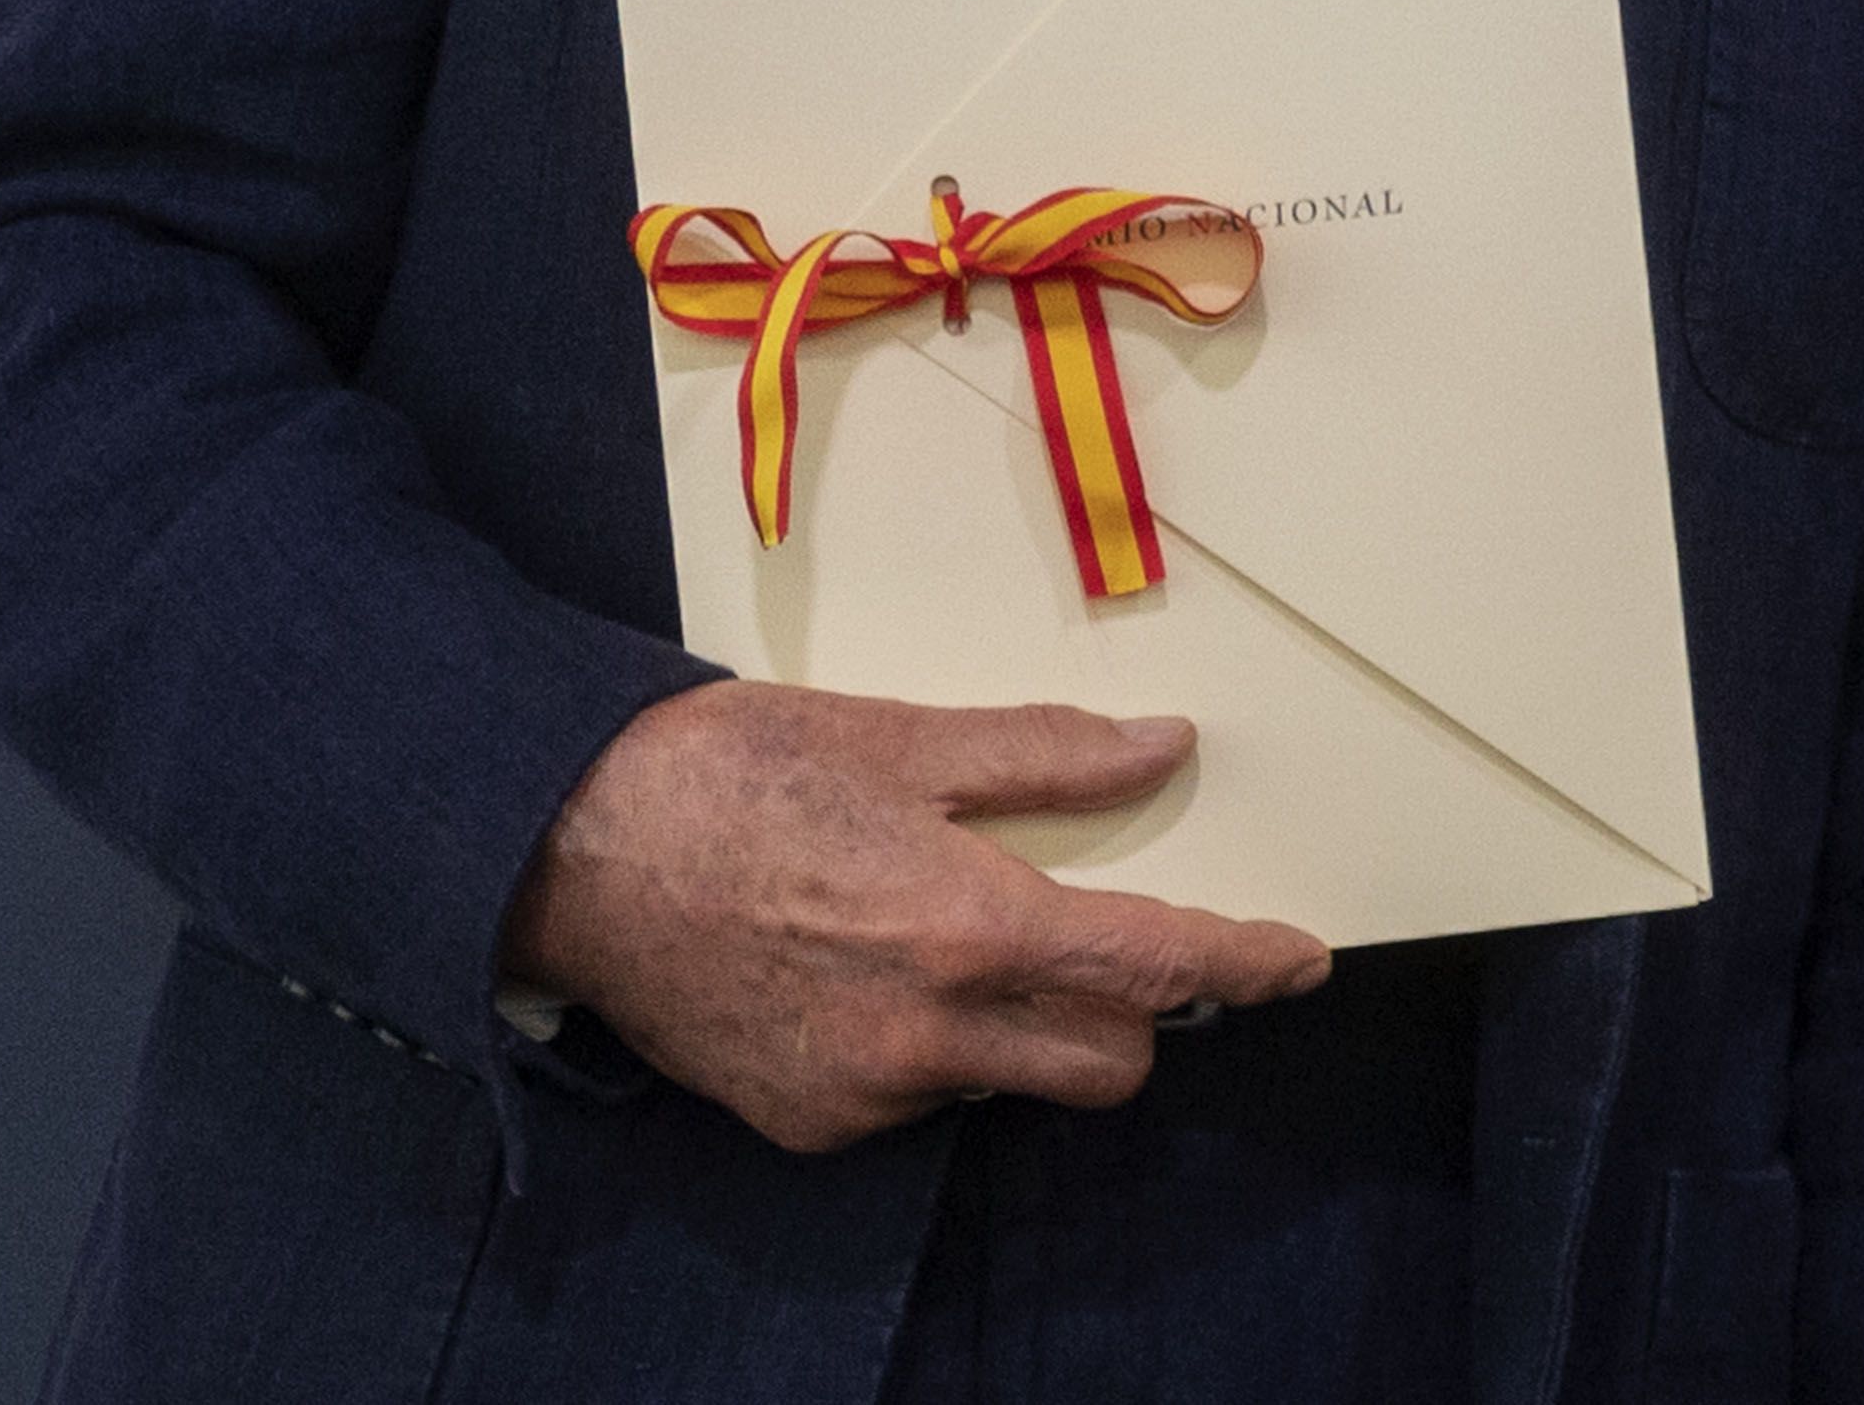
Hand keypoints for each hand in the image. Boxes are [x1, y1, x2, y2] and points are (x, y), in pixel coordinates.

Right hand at [501, 681, 1333, 1151]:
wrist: (566, 852)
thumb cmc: (733, 774)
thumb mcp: (902, 739)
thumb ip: (1046, 757)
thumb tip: (1164, 748)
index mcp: (967, 927)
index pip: (1154, 969)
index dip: (1242, 966)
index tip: (1298, 963)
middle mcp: (927, 1033)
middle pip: (1106, 1063)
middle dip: (1135, 1013)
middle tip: (1106, 940)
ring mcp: (865, 1092)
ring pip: (1010, 1082)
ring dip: (1024, 1031)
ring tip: (949, 939)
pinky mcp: (808, 1125)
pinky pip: (919, 1100)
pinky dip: (930, 1051)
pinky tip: (868, 977)